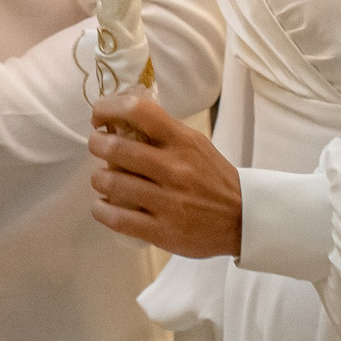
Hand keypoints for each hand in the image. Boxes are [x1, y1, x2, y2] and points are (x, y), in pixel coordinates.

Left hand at [88, 93, 242, 259]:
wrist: (243, 218)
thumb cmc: (212, 176)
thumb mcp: (194, 143)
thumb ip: (161, 130)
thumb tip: (118, 117)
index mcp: (182, 142)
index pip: (137, 111)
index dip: (108, 108)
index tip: (99, 117)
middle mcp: (174, 169)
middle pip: (115, 148)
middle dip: (96, 144)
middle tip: (97, 146)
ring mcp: (168, 202)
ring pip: (111, 183)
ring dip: (98, 179)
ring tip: (102, 178)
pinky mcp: (162, 232)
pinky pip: (117, 219)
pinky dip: (101, 210)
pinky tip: (103, 205)